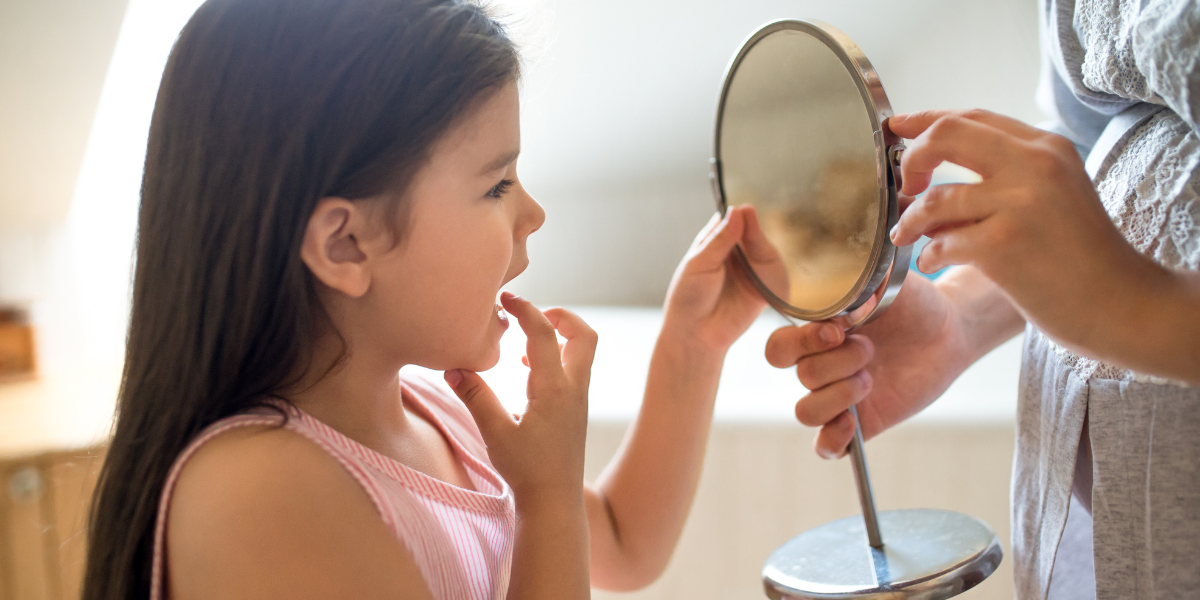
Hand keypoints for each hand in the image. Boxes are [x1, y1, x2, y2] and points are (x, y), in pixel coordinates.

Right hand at [444, 292, 595, 501]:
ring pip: (581, 353)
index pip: (545, 333)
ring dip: (558, 338)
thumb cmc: (527, 471)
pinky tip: (528, 372)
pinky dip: (556, 359)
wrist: (555, 503)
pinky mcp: (576, 412)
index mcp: (555, 388)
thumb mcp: (495, 432)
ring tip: (523, 343)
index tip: (505, 298)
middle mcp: (574, 389)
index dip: (526, 309)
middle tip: (531, 314)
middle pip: (584, 335)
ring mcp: (578, 401)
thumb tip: (454, 367)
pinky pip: (573, 371)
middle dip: (561, 316)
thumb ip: (476, 396)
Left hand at [662, 204, 780, 354]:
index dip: (738, 213)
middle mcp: (735, 253)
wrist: (696, 334)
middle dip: (752, 226)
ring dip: (762, 242)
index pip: (730, 219)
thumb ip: (720, 239)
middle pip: (750, 231)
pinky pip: (775, 271)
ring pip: (764, 248)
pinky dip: (775, 263)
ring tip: (755, 240)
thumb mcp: (700, 263)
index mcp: (714, 242)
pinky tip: (768, 259)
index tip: (742, 209)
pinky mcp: (764, 287)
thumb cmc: (688, 297)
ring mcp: (751, 269)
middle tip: (750, 219)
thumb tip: (737, 211)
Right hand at [765, 274, 981, 457]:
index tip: (838, 331)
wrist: (946, 328)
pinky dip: (832, 440)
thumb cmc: (911, 302)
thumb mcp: (883, 284)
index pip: (778, 348)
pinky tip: (852, 424)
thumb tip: (837, 297)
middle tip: (870, 348)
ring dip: (837, 396)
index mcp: (814, 335)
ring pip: (806, 412)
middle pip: (802, 376)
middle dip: (837, 363)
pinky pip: (825, 447)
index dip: (802, 342)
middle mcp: (821, 366)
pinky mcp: (860, 423)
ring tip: (869, 380)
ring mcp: (838, 396)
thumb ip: (856, 284)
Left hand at [887, 109, 1156, 353]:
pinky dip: (928, 253)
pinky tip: (931, 262)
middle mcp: (1034, 165)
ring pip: (935, 198)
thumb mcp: (1056, 194)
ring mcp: (1019, 203)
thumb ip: (1006, 174)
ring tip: (908, 236)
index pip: (972, 118)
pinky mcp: (1003, 244)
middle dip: (912, 158)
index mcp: (1046, 147)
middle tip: (905, 186)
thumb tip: (930, 178)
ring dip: (911, 221)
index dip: (925, 121)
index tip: (898, 129)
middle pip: (945, 135)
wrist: (1122, 304)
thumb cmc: (1083, 257)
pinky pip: (941, 241)